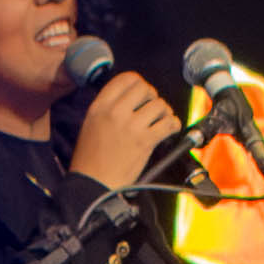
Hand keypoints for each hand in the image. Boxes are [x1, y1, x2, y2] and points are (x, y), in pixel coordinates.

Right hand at [67, 67, 182, 192]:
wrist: (93, 185)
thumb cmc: (91, 160)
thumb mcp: (91, 124)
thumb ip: (109, 108)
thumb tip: (132, 98)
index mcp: (100, 106)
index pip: (126, 79)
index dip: (139, 84)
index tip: (143, 94)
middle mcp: (115, 112)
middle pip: (145, 88)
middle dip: (153, 97)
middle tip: (152, 108)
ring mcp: (131, 126)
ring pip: (159, 105)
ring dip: (164, 112)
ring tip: (161, 121)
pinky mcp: (144, 141)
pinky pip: (168, 123)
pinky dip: (173, 125)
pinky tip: (169, 129)